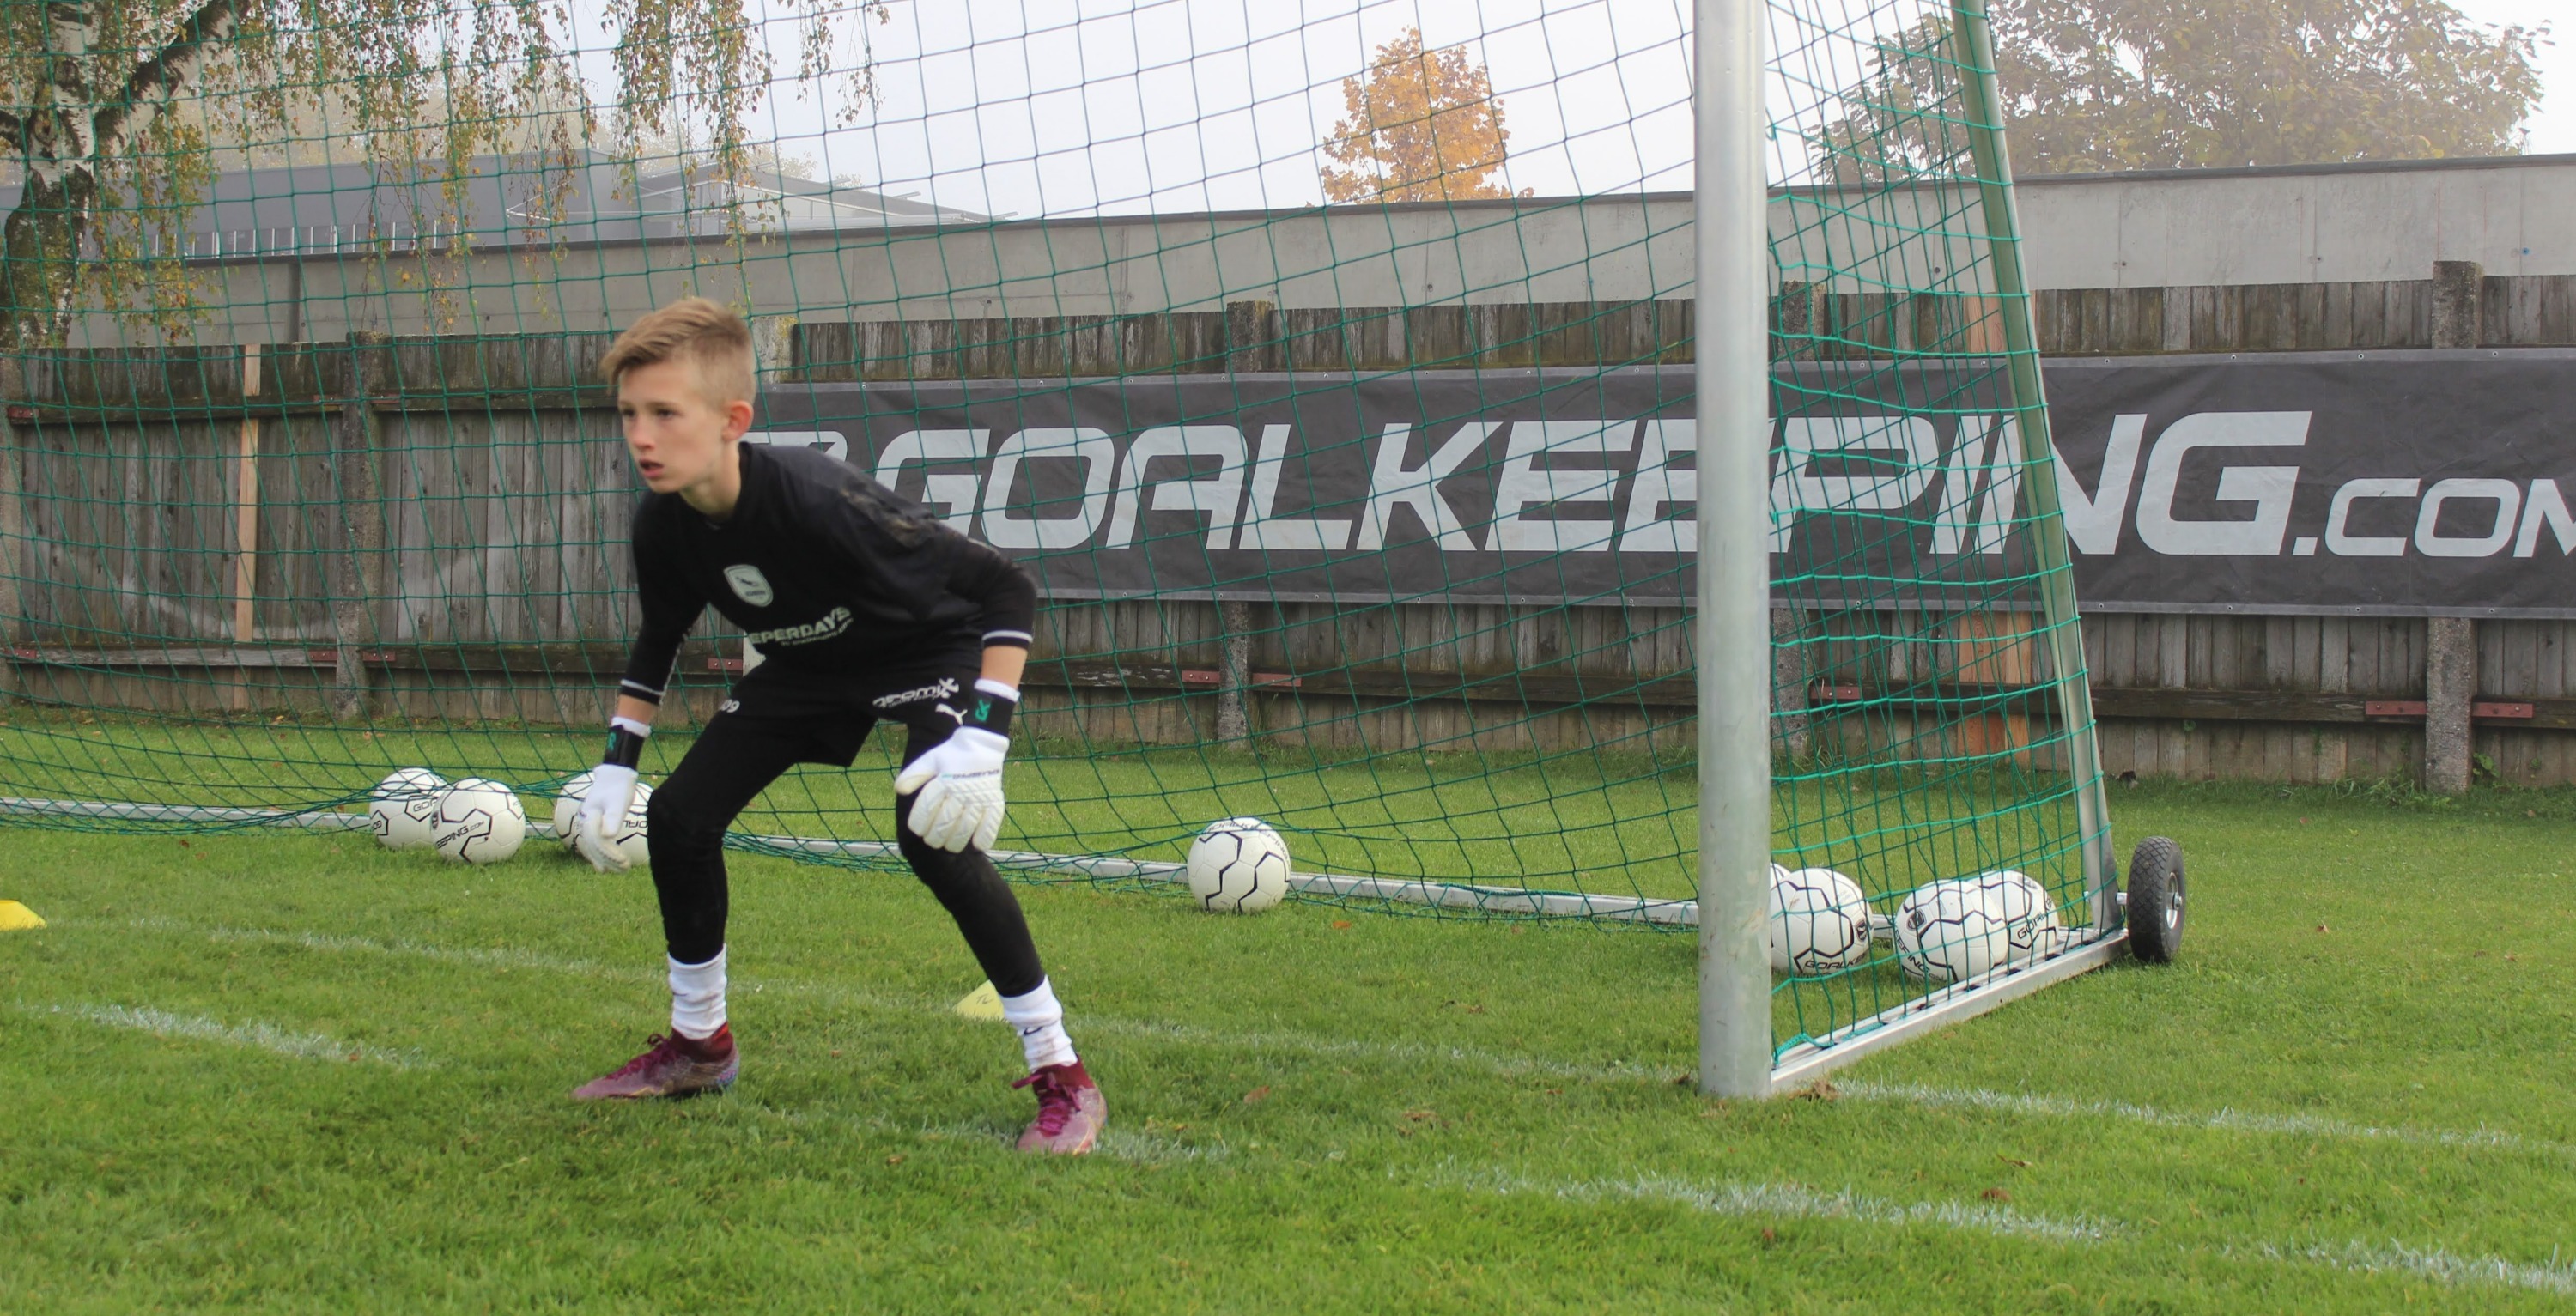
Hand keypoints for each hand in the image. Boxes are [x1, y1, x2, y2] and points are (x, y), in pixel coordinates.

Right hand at [573, 763, 639, 871]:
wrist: (615, 775)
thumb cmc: (618, 788)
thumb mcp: (618, 802)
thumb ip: (612, 818)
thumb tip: (607, 836)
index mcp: (588, 817)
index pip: (596, 841)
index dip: (609, 853)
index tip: (623, 860)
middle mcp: (585, 822)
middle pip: (593, 846)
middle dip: (608, 860)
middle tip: (625, 869)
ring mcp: (589, 824)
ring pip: (593, 847)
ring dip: (604, 860)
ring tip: (619, 871)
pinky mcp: (595, 825)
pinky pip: (594, 844)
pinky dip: (600, 855)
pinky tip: (605, 867)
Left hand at [892, 726, 1007, 852]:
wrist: (982, 745)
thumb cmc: (952, 755)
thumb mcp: (930, 759)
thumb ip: (913, 775)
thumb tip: (899, 790)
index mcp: (943, 780)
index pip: (928, 806)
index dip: (920, 822)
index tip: (917, 830)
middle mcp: (961, 791)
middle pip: (946, 821)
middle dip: (935, 836)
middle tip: (931, 841)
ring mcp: (980, 798)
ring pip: (967, 826)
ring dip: (956, 841)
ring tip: (950, 847)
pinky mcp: (995, 801)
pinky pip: (992, 823)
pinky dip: (985, 837)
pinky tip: (977, 846)